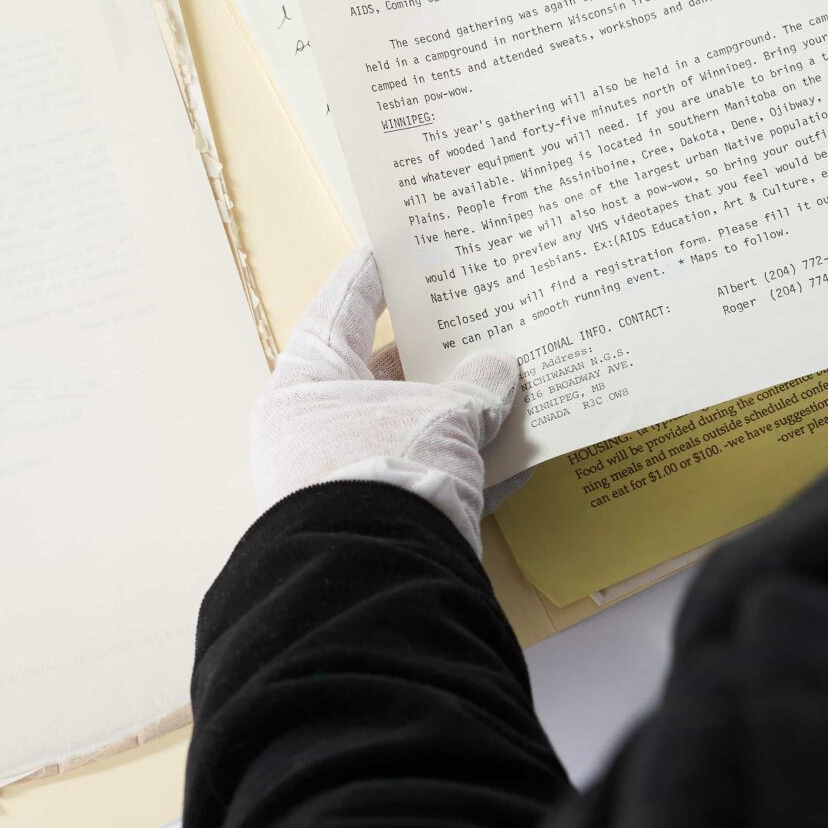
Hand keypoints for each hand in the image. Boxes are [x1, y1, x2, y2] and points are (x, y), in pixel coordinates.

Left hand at [251, 247, 521, 552]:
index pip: (344, 307)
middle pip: (381, 373)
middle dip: (435, 352)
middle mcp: (315, 427)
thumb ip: (475, 388)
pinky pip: (427, 478)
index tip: (394, 243)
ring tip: (513, 383)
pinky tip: (518, 458)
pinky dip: (468, 467)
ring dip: (459, 412)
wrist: (373, 585)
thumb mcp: (442, 417)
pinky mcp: (376, 523)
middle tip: (478, 316)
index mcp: (309, 382)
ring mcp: (344, 478)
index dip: (373, 273)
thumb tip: (499, 369)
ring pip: (410, 428)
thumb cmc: (389, 472)